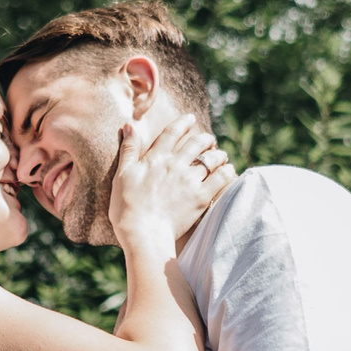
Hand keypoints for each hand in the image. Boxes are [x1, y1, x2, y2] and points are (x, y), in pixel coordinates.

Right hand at [107, 112, 233, 246]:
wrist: (143, 233)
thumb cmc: (127, 207)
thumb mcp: (122, 175)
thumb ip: (128, 149)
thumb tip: (128, 125)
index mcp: (156, 158)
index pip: (172, 132)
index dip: (183, 122)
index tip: (190, 118)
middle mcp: (176, 165)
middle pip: (197, 143)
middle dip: (205, 138)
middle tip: (209, 140)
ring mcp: (190, 180)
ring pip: (212, 159)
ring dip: (218, 154)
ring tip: (221, 156)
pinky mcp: (201, 197)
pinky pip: (222, 178)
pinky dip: (227, 172)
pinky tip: (228, 171)